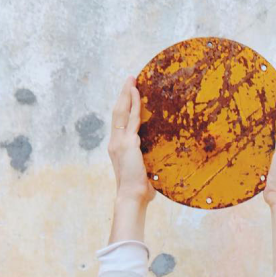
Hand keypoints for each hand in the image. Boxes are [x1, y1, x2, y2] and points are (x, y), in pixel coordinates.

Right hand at [108, 75, 155, 204]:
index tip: (129, 95)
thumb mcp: (144, 171)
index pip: (119, 122)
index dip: (123, 107)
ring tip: (132, 80)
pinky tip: (138, 94)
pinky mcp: (127, 143)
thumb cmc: (141, 190)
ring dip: (127, 94)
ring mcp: (120, 142)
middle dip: (123, 94)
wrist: (132, 197)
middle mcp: (115, 142)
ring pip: (122, 111)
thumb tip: (160, 160)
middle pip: (117, 112)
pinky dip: (134, 104)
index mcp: (118, 148)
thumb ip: (148, 161)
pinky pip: (132, 118)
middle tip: (130, 79)